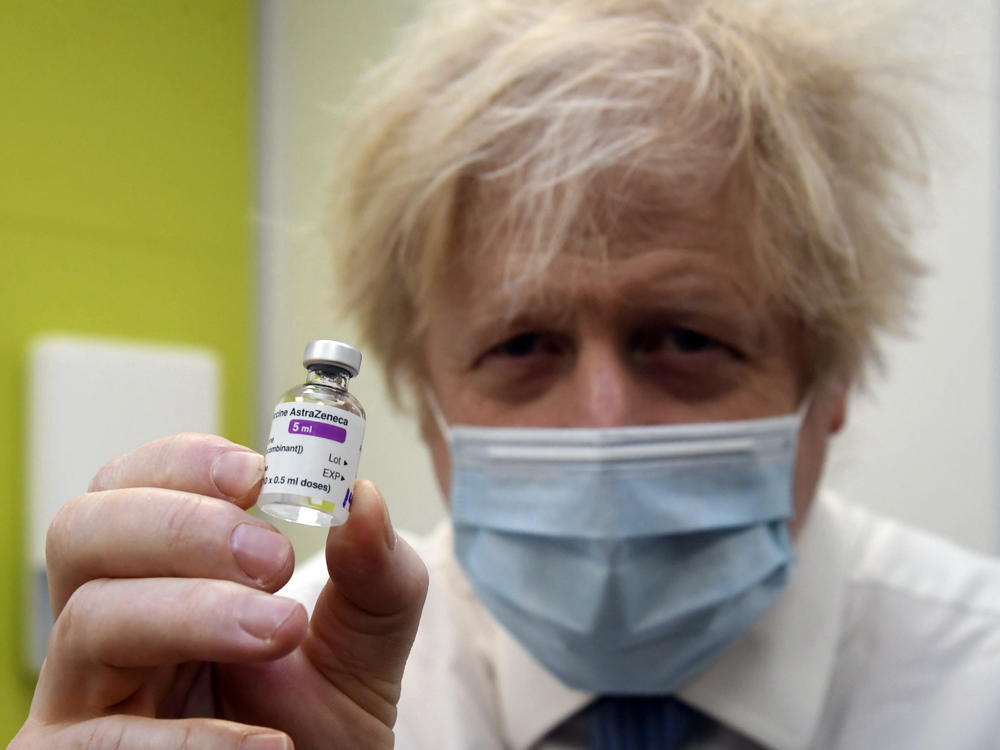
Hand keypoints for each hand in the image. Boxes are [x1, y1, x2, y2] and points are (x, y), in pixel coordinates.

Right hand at [11, 433, 427, 748]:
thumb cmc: (321, 719)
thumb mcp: (364, 640)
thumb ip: (375, 572)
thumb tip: (363, 499)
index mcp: (160, 570)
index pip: (131, 485)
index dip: (183, 464)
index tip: (257, 475)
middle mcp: (108, 620)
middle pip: (84, 531)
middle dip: (182, 526)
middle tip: (274, 557)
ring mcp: (82, 693)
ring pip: (90, 619)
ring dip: (194, 614)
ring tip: (282, 631)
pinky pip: (94, 740)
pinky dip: (181, 736)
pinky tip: (263, 741)